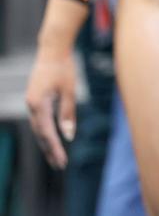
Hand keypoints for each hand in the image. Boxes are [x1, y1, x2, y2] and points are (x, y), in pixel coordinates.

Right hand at [25, 48, 77, 168]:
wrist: (52, 49)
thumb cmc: (64, 68)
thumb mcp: (69, 90)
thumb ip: (68, 113)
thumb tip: (69, 135)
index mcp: (38, 105)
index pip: (47, 133)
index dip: (55, 149)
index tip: (62, 162)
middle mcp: (31, 106)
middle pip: (40, 134)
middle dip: (50, 150)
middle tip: (60, 166)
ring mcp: (31, 103)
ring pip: (38, 128)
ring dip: (46, 143)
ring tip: (56, 157)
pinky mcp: (34, 99)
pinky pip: (39, 120)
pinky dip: (45, 131)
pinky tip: (51, 139)